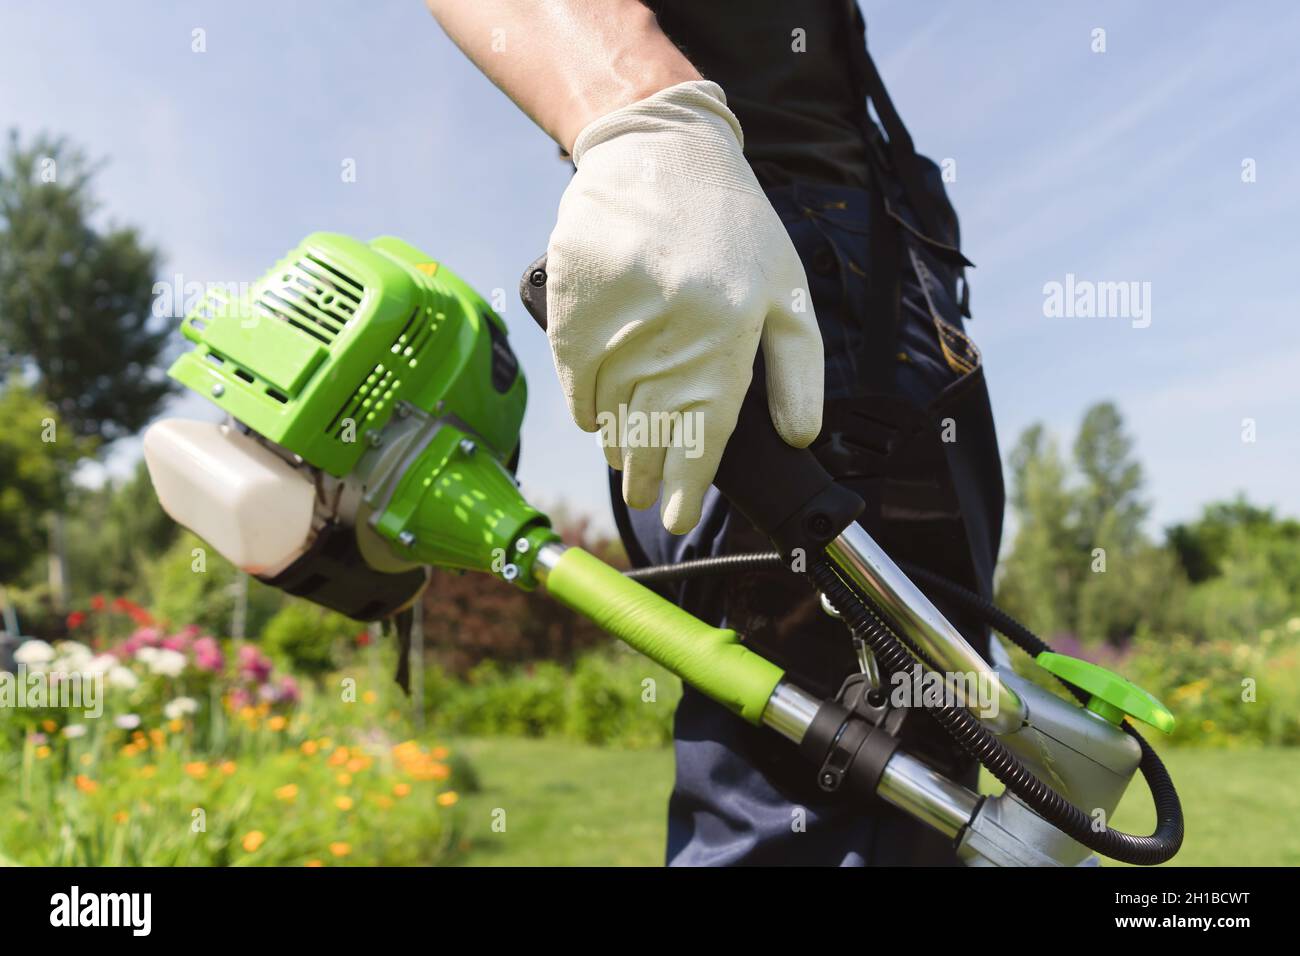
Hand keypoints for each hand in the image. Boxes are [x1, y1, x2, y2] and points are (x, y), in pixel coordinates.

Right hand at [546, 81, 823, 533]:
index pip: (705, 431)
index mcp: (729, 329)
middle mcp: (669, 328)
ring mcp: (614, 319)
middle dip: (649, 477)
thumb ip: (797, 370)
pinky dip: (589, 410)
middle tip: (648, 500)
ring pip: (612, 414)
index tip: (678, 517)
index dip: (689, 484)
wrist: (659, 152)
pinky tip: (601, 421)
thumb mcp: (786, 290)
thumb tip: (795, 439)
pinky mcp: (571, 308)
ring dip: (620, 447)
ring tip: (629, 466)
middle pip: (653, 431)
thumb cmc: (734, 226)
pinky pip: (577, 384)